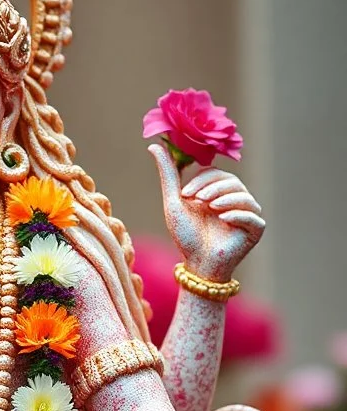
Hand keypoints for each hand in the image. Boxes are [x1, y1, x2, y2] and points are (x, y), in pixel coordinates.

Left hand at [148, 144, 264, 280]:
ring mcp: (247, 214)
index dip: (202, 179)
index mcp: (217, 192)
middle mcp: (235, 200)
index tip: (186, 195)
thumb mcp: (174, 202)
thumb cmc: (186, 236)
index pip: (216, 174)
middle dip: (213, 188)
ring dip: (226, 198)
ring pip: (244, 196)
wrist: (197, 265)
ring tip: (211, 208)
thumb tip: (154, 145)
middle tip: (198, 200)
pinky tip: (224, 217)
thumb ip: (168, 173)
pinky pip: (253, 216)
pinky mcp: (256, 230)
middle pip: (231, 182)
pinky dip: (239, 214)